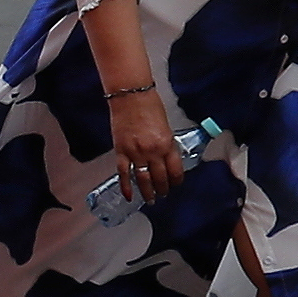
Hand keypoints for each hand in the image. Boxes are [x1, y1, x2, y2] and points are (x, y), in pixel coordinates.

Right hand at [105, 80, 184, 204]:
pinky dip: (126, 186)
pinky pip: (124, 173)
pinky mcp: (121, 151)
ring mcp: (136, 153)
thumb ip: (166, 144)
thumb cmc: (149, 105)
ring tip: (150, 200)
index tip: (175, 185)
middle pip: (160, 178)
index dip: (176, 181)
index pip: (175, 171)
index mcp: (167, 144)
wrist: (131, 96)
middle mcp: (153, 151)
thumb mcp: (165, 126)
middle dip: (163, 189)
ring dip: (148, 192)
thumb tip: (165, 158)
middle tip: (163, 195)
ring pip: (144, 179)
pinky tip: (129, 196)